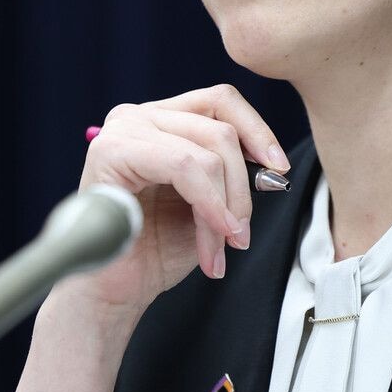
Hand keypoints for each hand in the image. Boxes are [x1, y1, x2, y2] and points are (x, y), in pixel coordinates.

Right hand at [70, 84, 289, 314]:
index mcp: (160, 121)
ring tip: (222, 247)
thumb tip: (271, 165)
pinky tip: (212, 239)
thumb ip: (231, 175)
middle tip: (241, 233)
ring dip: (224, 206)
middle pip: (219, 128)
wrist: (114, 290)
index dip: (257, 130)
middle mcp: (138, 116)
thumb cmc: (155, 248)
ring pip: (207, 150)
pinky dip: (208, 205)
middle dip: (241, 188)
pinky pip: (184, 167)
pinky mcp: (112, 151)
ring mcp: (123, 129)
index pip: (219, 101)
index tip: (279, 169)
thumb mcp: (207, 203)